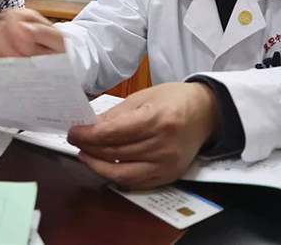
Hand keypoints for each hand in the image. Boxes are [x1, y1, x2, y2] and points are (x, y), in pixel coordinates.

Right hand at [0, 8, 65, 59]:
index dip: (16, 32)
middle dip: (8, 50)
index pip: (12, 17)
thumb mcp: (60, 42)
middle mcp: (9, 25)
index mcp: (25, 18)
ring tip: (11, 69)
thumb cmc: (58, 51)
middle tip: (21, 62)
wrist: (56, 62)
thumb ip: (45, 33)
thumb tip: (27, 29)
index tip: (27, 51)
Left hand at [67, 82, 219, 189]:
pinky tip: (104, 166)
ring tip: (85, 154)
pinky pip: (135, 183)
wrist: (207, 113)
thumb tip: (90, 126)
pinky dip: (115, 176)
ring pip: (121, 173)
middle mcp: (162, 145)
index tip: (73, 132)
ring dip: (97, 165)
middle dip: (89, 147)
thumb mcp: (143, 97)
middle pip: (114, 153)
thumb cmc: (174, 99)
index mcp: (156, 119)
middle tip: (76, 141)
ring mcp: (166, 164)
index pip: (112, 134)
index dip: (87, 135)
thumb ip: (115, 115)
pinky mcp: (169, 176)